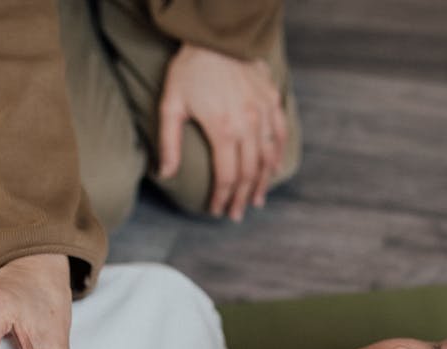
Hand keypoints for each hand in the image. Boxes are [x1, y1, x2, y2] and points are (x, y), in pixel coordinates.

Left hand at [157, 43, 287, 222]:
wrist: (216, 36)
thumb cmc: (190, 69)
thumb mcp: (171, 105)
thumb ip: (169, 143)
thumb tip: (166, 175)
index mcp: (223, 130)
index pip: (227, 176)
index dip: (222, 198)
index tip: (217, 211)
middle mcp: (248, 125)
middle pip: (249, 173)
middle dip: (242, 197)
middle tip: (236, 213)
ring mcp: (263, 113)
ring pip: (267, 158)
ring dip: (262, 182)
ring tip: (256, 200)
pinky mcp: (271, 101)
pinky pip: (279, 134)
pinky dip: (277, 154)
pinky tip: (273, 169)